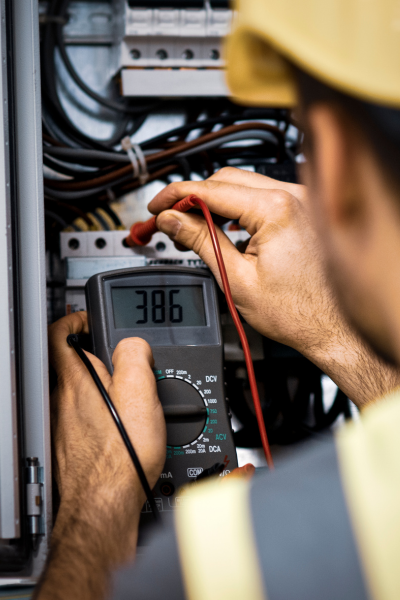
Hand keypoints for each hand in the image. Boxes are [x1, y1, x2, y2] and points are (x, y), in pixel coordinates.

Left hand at [36, 312, 165, 599]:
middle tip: (117, 356)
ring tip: (127, 392)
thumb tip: (133, 344)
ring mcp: (63, 425)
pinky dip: (99, 413)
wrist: (105, 507)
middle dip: (93, 354)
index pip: (60, 333)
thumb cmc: (120, 457)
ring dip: (99, 385)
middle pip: (70, 362)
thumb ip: (134, 356)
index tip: (89, 318)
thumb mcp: (139, 392)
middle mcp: (63, 401)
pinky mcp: (70, 447)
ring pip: (77, 392)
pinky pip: (82, 418)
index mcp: (77, 381)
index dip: (74, 318)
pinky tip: (121, 427)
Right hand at [150, 167, 399, 405]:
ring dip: (214, 202)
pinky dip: (238, 208)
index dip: (175, 196)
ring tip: (192, 227)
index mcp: (276, 209)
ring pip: (244, 186)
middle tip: (169, 218)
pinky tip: (223, 227)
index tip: (157, 206)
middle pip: (226, 180)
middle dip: (192, 197)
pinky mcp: (304, 212)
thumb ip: (201, 240)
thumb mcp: (236, 278)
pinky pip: (262, 197)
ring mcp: (302, 202)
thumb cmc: (297, 312)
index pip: (211, 189)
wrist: (332, 329)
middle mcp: (294, 196)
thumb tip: (173, 220)